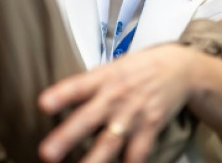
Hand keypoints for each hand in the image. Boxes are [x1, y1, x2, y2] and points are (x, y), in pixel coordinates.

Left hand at [37, 44, 197, 162]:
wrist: (178, 67)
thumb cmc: (136, 70)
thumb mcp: (110, 68)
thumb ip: (87, 86)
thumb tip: (56, 101)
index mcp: (101, 79)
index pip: (77, 86)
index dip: (60, 95)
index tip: (43, 104)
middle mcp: (115, 97)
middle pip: (88, 118)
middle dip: (67, 137)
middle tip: (47, 153)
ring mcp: (132, 114)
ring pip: (110, 142)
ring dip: (93, 160)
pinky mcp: (150, 127)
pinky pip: (138, 152)